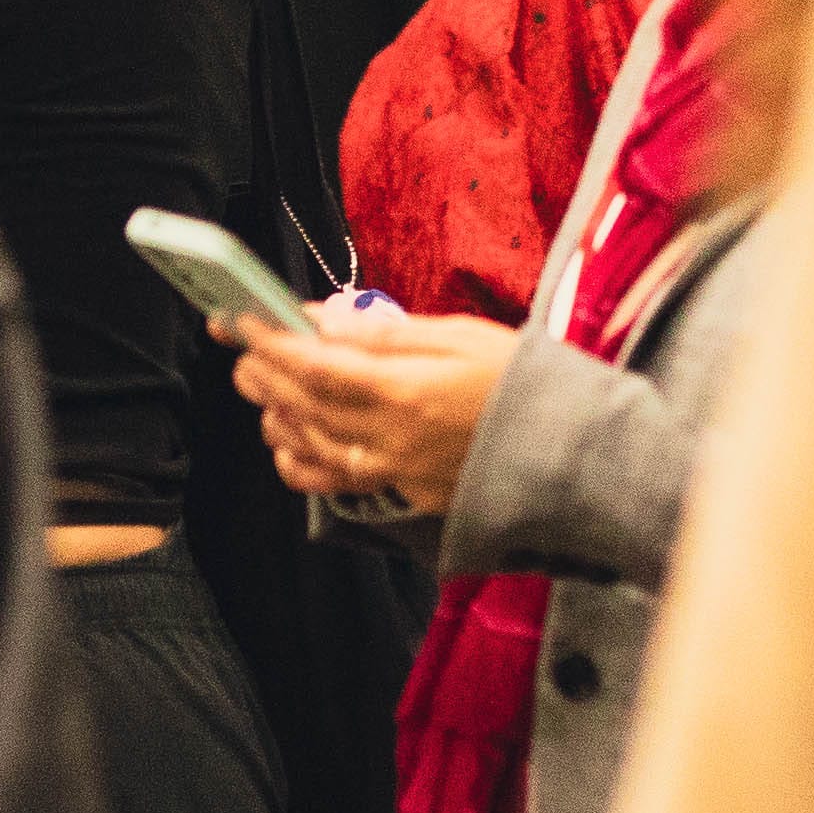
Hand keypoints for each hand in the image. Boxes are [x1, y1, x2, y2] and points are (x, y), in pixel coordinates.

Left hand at [226, 304, 516, 516]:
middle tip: (242, 350)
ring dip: (276, 413)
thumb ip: (389, 333)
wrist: (572, 450)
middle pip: (305, 404)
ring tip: (260, 387)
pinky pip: (336, 482)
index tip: (241, 321)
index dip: (271, 343)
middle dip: (264, 373)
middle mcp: (391, 436)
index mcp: (406, 389)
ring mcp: (395, 470)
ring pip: (311, 445)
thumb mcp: (463, 335)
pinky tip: (287, 445)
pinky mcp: (405, 492)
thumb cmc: (524, 382)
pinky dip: (302, 464)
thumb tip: (329, 320)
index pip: (317, 364)